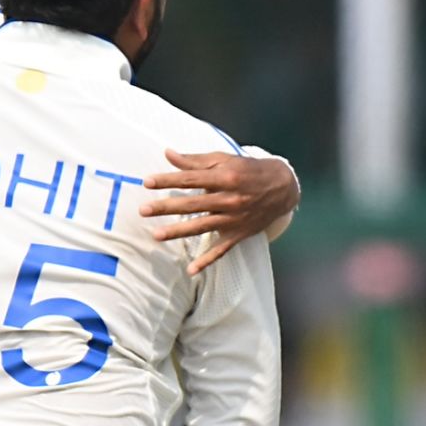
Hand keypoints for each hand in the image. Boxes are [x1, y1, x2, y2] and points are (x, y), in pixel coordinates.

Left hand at [140, 150, 300, 275]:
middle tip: (144, 210)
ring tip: (156, 235)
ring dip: (178, 232)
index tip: (147, 182)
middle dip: (166, 207)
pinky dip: (207, 261)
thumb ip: (195, 160)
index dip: (168, 180)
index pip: (191, 179)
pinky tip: (191, 270)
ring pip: (202, 227)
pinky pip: (221, 250)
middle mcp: (229, 199)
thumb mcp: (224, 160)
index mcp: (225, 177)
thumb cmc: (248, 170)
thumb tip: (168, 154)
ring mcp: (233, 218)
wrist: (282, 187)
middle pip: (193, 204)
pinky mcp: (238, 234)